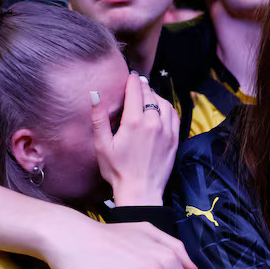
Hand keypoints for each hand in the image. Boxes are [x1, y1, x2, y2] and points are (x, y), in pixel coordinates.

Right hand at [91, 72, 179, 205]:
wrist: (141, 191)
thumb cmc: (118, 171)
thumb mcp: (102, 145)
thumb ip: (99, 118)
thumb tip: (94, 95)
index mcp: (134, 122)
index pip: (136, 91)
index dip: (132, 81)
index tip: (130, 76)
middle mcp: (153, 123)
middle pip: (150, 95)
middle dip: (143, 87)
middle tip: (137, 84)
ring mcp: (167, 131)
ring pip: (164, 103)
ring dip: (155, 96)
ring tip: (147, 96)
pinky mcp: (175, 139)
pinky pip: (174, 115)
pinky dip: (167, 107)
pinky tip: (160, 109)